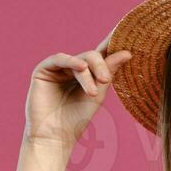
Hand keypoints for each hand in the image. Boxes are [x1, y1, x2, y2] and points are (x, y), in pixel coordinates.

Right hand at [22, 34, 132, 148]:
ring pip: (79, 60)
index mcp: (87, 74)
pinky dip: (71, 61)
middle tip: (105, 80)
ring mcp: (58, 68)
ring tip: (93, 91)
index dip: (112, 43)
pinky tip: (81, 69)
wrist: (55, 137)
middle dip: (101, 66)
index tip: (126, 32)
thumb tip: (127, 53)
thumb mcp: (98, 94)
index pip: (102, 55)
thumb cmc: (77, 120)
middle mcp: (73, 68)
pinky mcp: (43, 70)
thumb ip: (109, 72)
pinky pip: (59, 59)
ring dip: (89, 72)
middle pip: (92, 56)